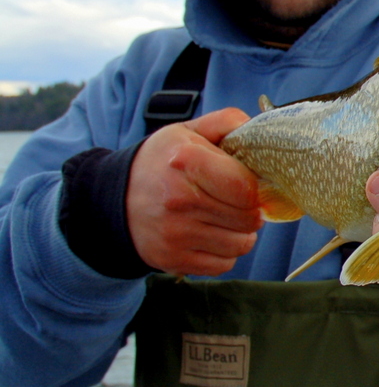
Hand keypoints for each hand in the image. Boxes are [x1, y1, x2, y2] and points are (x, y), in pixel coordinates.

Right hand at [126, 108, 263, 275]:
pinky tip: (213, 234)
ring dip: (242, 232)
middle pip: (248, 217)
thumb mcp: (188, 131)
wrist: (113, 198)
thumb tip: (257, 130)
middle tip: (239, 200)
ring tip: (227, 216)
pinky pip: (224, 264)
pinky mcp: (173, 259)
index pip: (246, 188)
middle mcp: (180, 200)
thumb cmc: (161, 162)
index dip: (257, 187)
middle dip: (252, 209)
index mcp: (186, 162)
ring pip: (242, 243)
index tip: (250, 183)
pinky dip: (226, 252)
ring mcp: (176, 234)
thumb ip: (227, 122)